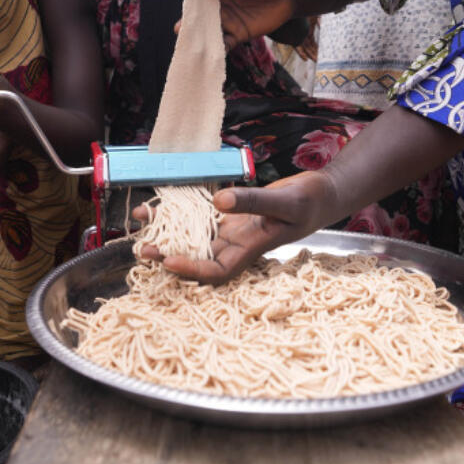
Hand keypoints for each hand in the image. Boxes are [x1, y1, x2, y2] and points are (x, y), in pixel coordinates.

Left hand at [136, 171, 338, 283]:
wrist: (322, 193)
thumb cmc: (311, 202)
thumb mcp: (284, 201)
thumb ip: (253, 202)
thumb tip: (219, 202)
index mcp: (251, 250)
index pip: (217, 271)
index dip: (191, 270)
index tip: (168, 261)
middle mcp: (237, 244)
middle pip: (197, 257)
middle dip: (168, 254)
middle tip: (144, 247)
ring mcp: (232, 230)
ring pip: (194, 236)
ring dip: (168, 231)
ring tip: (142, 223)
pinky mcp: (230, 214)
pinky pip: (200, 215)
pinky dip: (180, 210)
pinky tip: (160, 203)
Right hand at [167, 0, 293, 47]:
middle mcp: (219, 3)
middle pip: (199, 11)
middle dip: (188, 16)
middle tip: (178, 23)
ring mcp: (227, 19)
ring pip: (208, 29)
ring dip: (198, 34)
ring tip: (186, 37)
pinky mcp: (238, 34)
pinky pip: (225, 42)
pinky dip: (217, 48)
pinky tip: (209, 51)